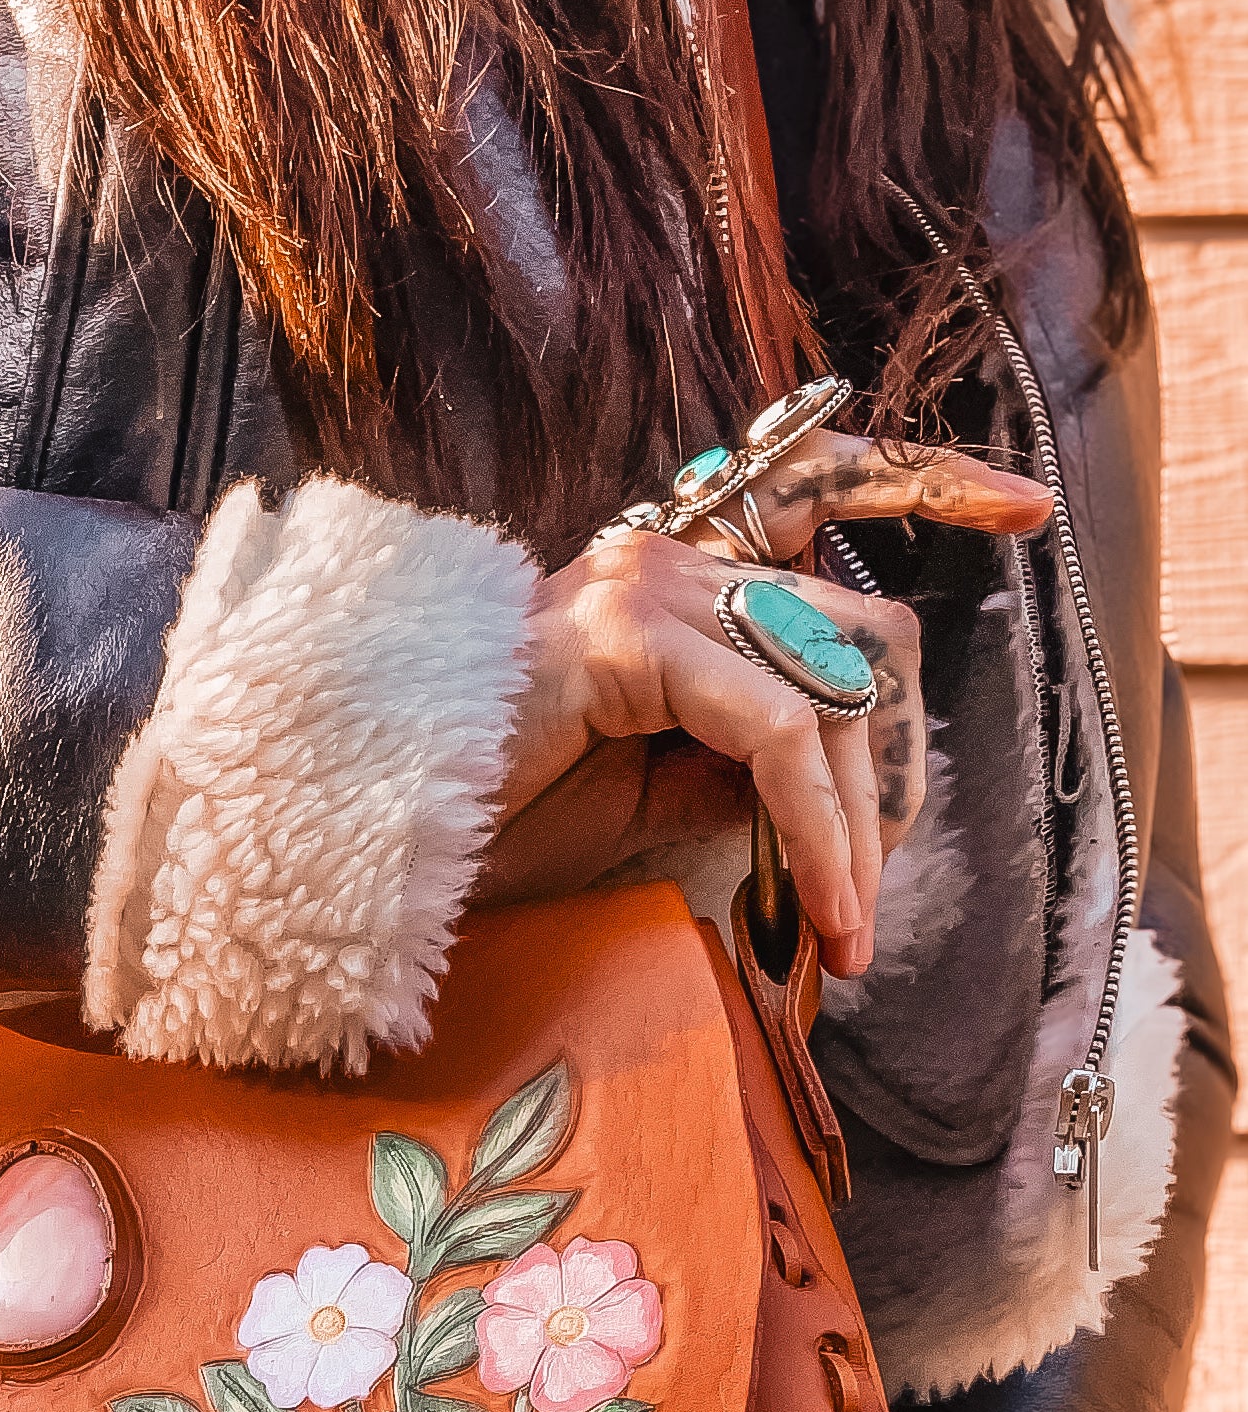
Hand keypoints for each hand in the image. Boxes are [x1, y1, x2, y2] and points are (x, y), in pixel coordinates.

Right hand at [488, 431, 1050, 981]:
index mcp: (672, 580)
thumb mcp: (652, 792)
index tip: (1026, 506)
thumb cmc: (496, 819)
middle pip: (856, 637)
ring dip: (851, 828)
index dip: (933, 482)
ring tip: (844, 929)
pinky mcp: (630, 637)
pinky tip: (813, 899)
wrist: (386, 835)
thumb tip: (835, 785)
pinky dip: (812, 823)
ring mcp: (648, 587)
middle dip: (883, 778)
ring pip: (827, 690)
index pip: (826, 496)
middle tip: (867, 903)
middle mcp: (667, 560)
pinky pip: (774, 731)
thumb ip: (744, 764)